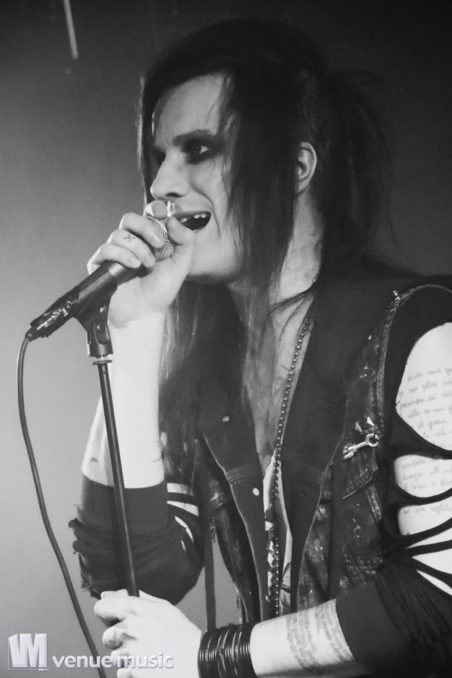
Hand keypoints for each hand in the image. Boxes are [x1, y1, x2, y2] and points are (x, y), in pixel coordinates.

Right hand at [88, 206, 194, 324]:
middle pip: (129, 219)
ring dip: (137, 248)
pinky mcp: (101, 264)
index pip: (147, 214)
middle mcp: (131, 243)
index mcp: (149, 240)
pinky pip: (106, 248)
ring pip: (119, 234)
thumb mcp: (181, 265)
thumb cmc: (161, 291)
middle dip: (145, 228)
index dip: (153, 210)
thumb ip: (186, 241)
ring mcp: (115, 252)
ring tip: (147, 265)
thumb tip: (173, 220)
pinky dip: (122, 255)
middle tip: (159, 244)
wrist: (145, 313)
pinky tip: (134, 266)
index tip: (162, 215)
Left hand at [94, 590, 201, 677]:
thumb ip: (135, 597)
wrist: (195, 660)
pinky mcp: (131, 671)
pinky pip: (121, 671)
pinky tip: (147, 663)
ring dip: (126, 655)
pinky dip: (131, 669)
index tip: (112, 617)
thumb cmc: (180, 632)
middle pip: (106, 635)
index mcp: (136, 610)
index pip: (101, 608)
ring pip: (114, 655)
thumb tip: (110, 593)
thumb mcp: (162, 606)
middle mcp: (129, 630)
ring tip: (146, 652)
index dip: (106, 612)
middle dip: (118, 637)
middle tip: (137, 638)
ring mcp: (129, 653)